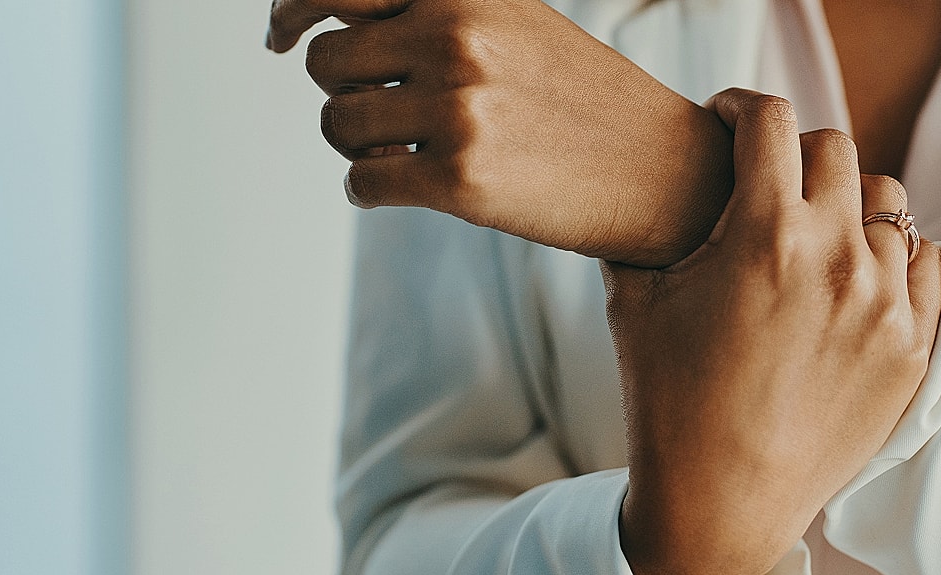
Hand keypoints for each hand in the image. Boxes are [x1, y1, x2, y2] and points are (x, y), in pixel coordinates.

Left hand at [266, 0, 733, 267]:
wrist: (661, 169)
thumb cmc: (577, 96)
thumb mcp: (510, 19)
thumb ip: (429, 10)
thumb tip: (324, 22)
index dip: (289, 7)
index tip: (279, 35)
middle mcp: (456, 36)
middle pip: (324, 62)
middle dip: (342, 91)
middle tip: (383, 113)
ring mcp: (457, 108)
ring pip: (335, 124)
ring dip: (358, 144)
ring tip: (407, 150)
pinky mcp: (459, 179)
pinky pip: (360, 182)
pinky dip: (371, 189)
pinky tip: (409, 187)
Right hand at [601, 89, 940, 574]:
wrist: (722, 500)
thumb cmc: (667, 403)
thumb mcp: (635, 302)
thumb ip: (648, 228)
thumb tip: (650, 189)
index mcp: (766, 236)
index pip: (771, 121)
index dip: (741, 108)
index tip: (728, 122)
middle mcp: (838, 259)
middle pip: (835, 150)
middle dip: (795, 154)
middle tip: (769, 180)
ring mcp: (886, 304)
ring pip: (888, 205)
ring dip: (847, 206)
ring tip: (815, 236)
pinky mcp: (914, 347)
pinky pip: (927, 264)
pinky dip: (895, 257)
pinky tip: (857, 274)